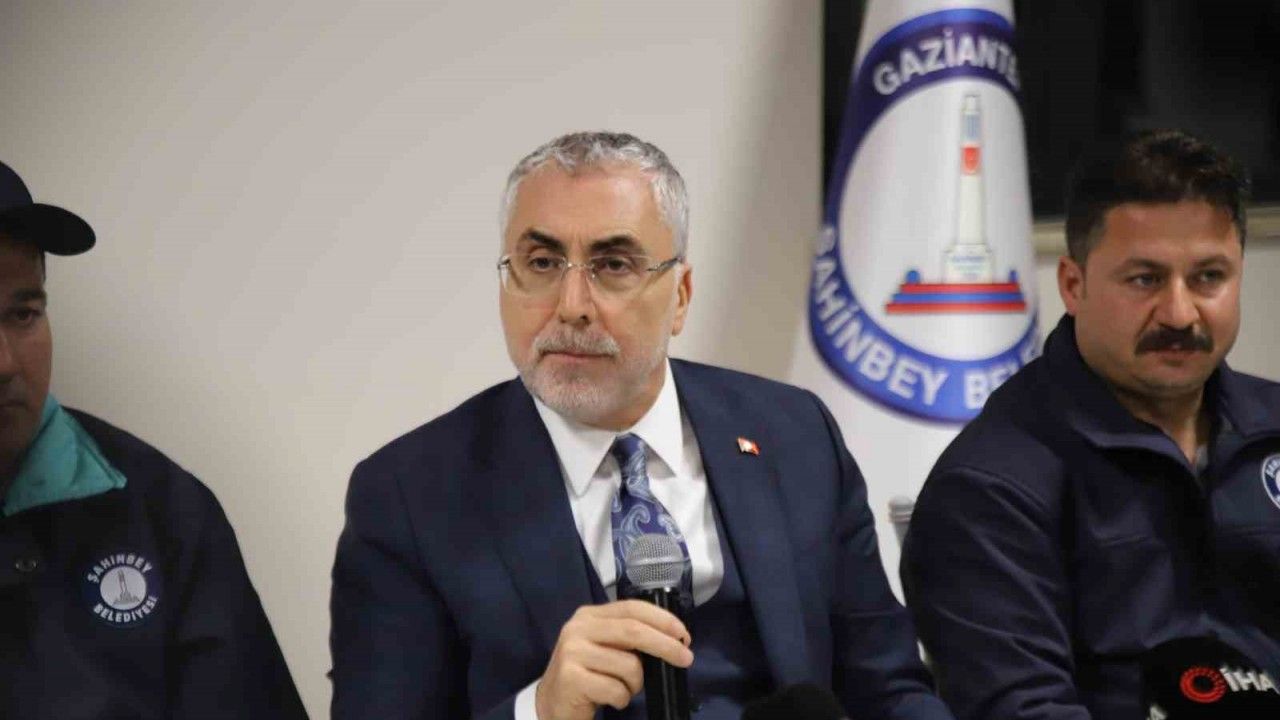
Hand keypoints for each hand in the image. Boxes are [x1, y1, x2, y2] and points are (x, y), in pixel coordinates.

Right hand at [534, 600, 693, 719]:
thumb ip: (628, 638)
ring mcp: (572, 652)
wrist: (551, 704)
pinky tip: (609, 699)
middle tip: (686, 658)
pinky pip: (615, 689)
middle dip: (665, 645)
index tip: (684, 635)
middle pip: (633, 631)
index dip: (662, 619)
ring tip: (623, 689)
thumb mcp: (605, 648)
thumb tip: (673, 640)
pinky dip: (621, 699)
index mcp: (589, 615)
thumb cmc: (586, 675)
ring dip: (636, 684)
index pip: (632, 608)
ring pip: (628, 665)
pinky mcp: (571, 678)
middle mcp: (578, 628)